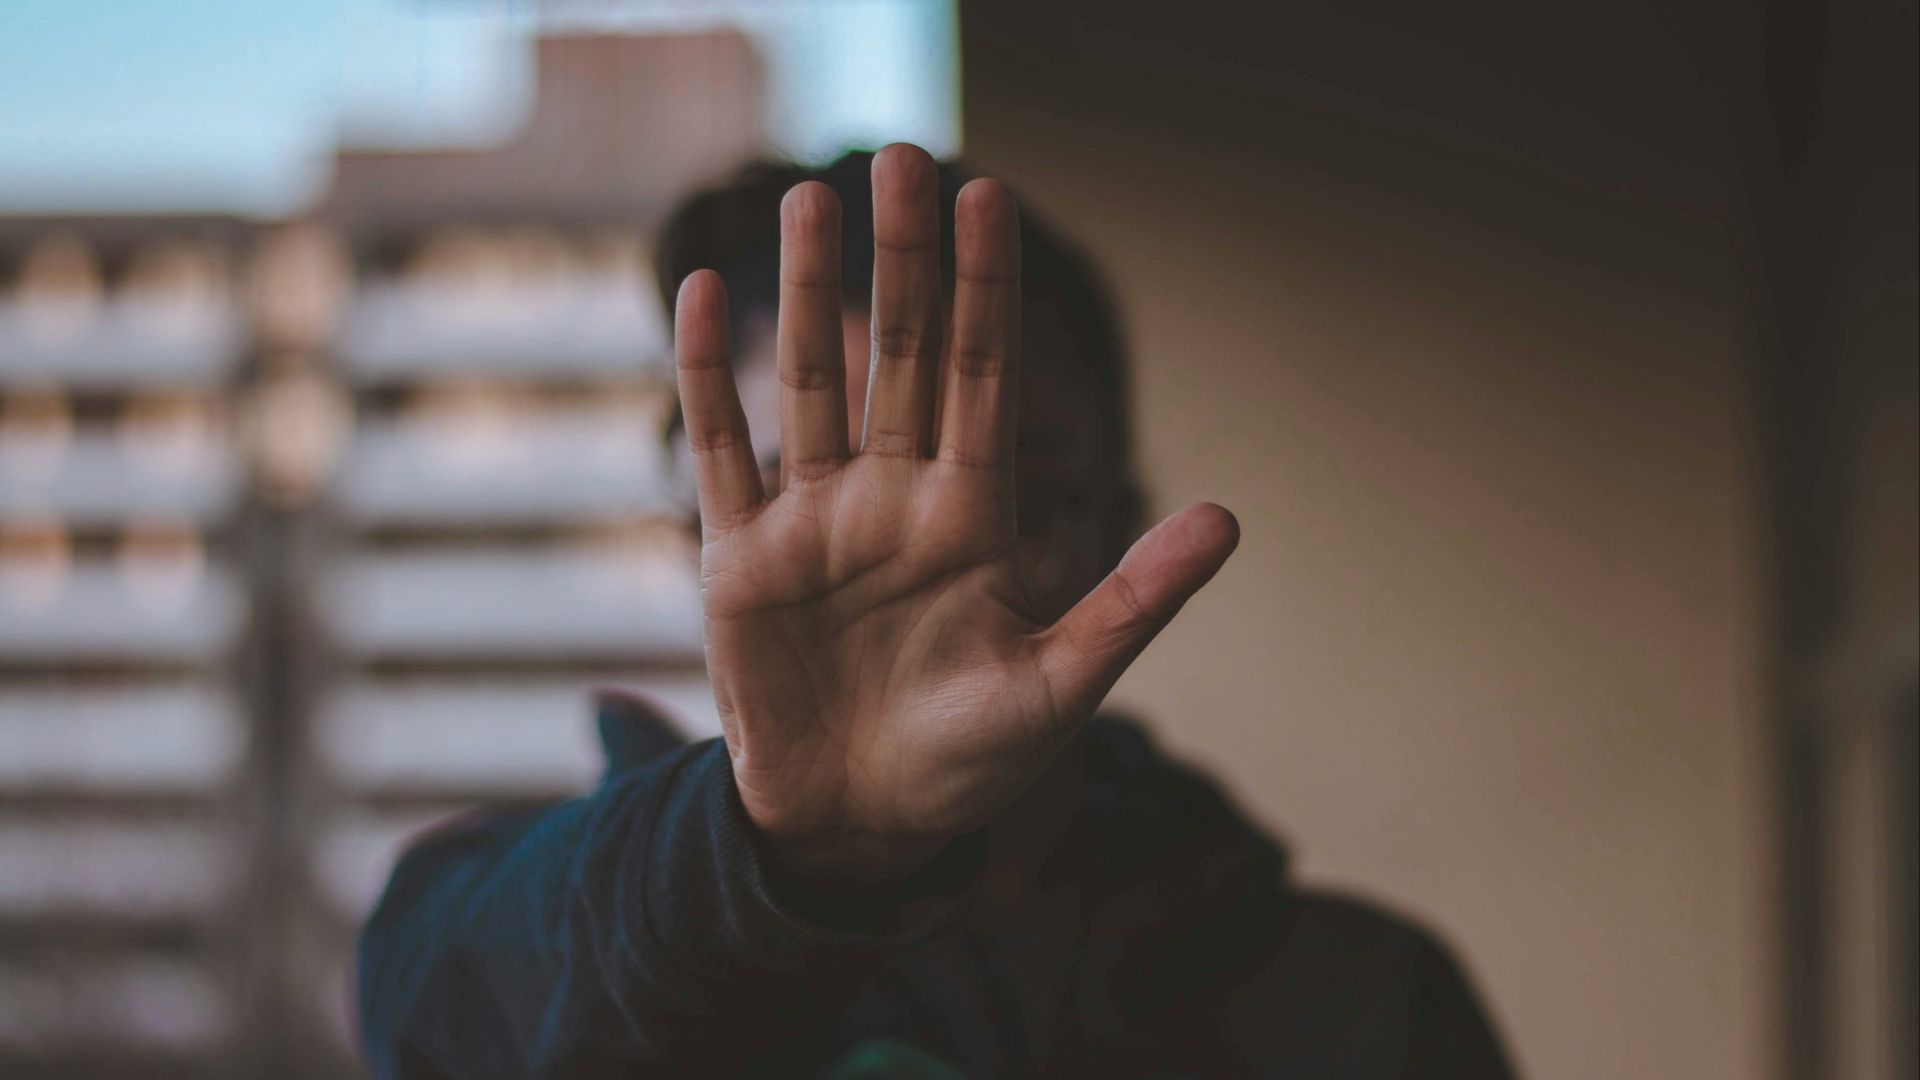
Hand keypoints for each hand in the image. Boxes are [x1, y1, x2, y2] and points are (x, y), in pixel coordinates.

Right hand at [674, 145, 1238, 890]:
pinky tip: (703, 296)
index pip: (985, 374)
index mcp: (973, 515)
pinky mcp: (740, 558)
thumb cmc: (971, 763)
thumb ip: (1135, 598)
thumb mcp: (1066, 686)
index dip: (987, 287)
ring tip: (811, 200)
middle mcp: (894, 498)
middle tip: (899, 156)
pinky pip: (723, 448)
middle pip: (902, 354)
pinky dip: (709, 375)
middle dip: (903, 260)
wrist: (863, 828)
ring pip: (813, 380)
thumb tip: (1231, 518)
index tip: (986, 196)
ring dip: (811, 293)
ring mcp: (815, 521)